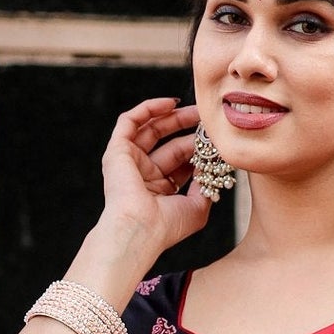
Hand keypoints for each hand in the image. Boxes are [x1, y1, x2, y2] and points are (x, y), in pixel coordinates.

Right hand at [94, 97, 211, 270]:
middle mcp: (143, 175)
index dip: (198, 149)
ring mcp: (129, 162)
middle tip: (207, 119)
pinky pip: (130, 121)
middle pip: (168, 143)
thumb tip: (213, 167)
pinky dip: (149, 109)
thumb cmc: (166, 227)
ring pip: (151, 129)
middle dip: (188, 129)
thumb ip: (205, 186)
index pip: (181, 163)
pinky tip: (171, 104)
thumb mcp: (196, 207)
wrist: (140, 230)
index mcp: (159, 190)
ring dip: (173, 117)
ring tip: (196, 110)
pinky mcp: (117, 151)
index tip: (216, 141)